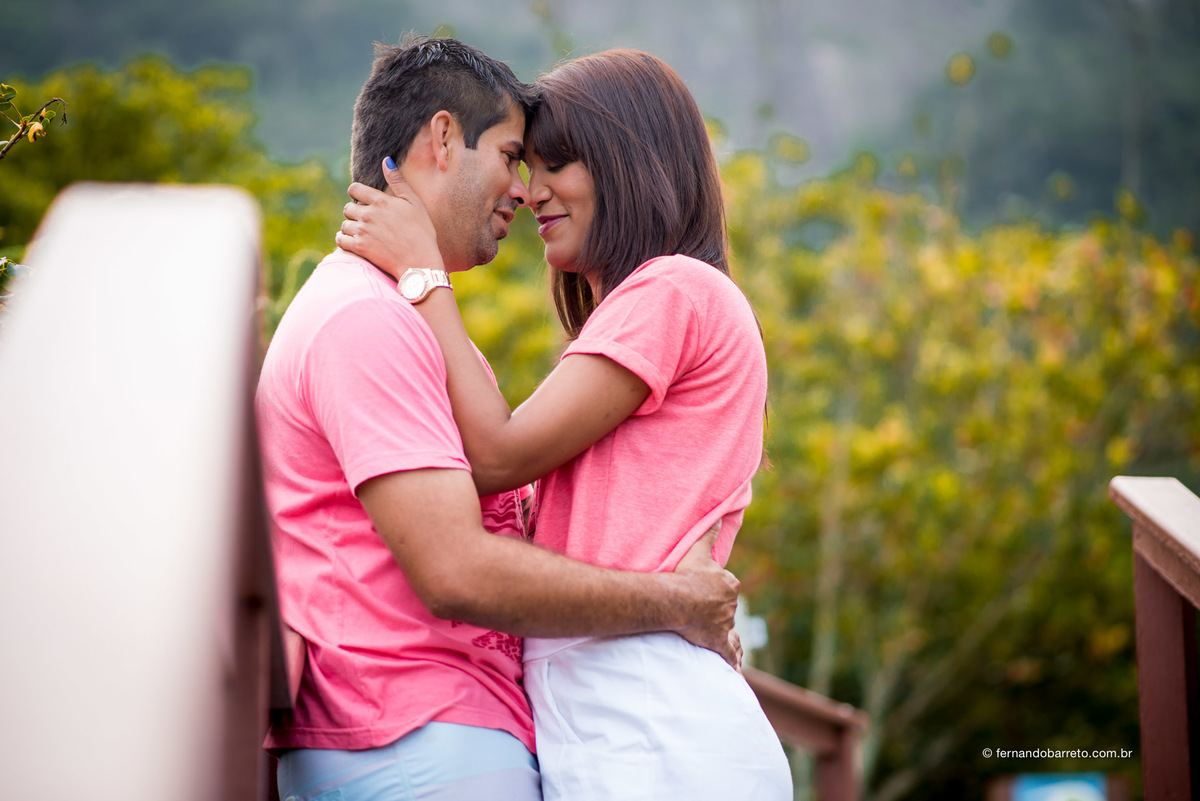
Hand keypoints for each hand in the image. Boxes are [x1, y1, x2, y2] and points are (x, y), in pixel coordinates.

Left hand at [336, 157, 443, 278]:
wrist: (420, 262)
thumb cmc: (422, 232)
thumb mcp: (414, 203)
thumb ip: (398, 181)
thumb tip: (385, 160)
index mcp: (380, 201)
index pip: (355, 189)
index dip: (357, 193)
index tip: (363, 200)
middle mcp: (368, 214)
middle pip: (348, 207)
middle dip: (355, 212)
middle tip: (366, 220)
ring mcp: (362, 231)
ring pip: (344, 224)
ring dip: (350, 227)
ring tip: (363, 232)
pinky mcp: (359, 248)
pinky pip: (340, 240)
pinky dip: (343, 239)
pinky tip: (353, 241)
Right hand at [671, 521, 741, 668]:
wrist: (676, 599)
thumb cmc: (685, 574)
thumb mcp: (698, 550)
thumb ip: (710, 534)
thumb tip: (721, 517)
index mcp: (729, 583)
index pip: (726, 586)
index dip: (714, 588)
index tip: (703, 588)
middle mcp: (731, 604)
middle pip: (726, 607)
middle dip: (717, 609)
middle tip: (701, 611)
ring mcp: (725, 623)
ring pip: (729, 629)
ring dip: (725, 633)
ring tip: (722, 637)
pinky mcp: (718, 641)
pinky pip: (728, 653)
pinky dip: (734, 662)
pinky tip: (737, 671)